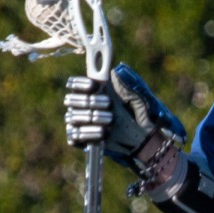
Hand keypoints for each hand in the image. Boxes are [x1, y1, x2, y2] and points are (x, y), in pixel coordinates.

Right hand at [63, 64, 188, 197]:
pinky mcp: (79, 140)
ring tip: (110, 121)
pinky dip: (88, 133)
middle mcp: (81, 107)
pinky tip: (103, 133)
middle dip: (89, 101)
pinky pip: (75, 136)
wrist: (142, 138)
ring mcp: (78, 123)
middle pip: (71, 100)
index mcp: (91, 93)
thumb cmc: (138, 115)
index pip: (74, 84)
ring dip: (92, 118)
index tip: (96, 86)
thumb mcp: (135, 99)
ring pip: (72, 117)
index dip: (82, 84)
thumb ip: (125, 86)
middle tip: (108, 104)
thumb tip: (115, 72)